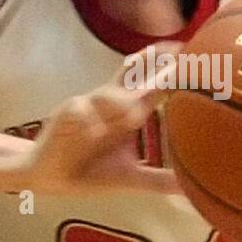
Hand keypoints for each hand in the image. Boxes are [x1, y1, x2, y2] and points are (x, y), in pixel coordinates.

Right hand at [23, 47, 180, 196]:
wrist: (48, 176)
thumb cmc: (91, 170)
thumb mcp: (129, 177)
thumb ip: (158, 180)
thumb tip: (190, 190)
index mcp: (128, 113)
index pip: (153, 86)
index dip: (171, 71)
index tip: (193, 55)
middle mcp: (109, 104)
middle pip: (130, 78)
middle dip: (149, 64)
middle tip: (171, 51)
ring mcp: (86, 107)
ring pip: (105, 94)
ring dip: (120, 100)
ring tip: (135, 114)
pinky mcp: (63, 117)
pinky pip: (78, 112)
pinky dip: (87, 120)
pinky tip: (95, 132)